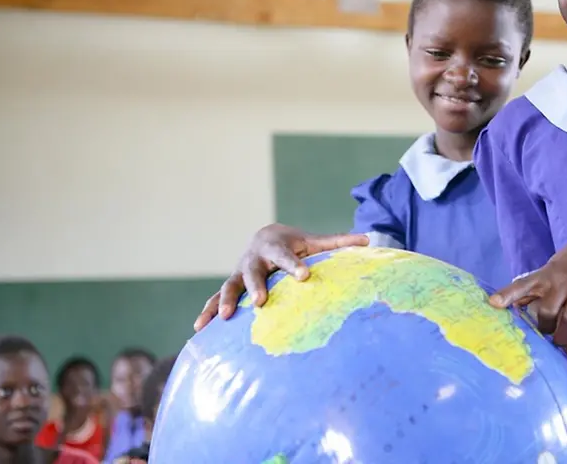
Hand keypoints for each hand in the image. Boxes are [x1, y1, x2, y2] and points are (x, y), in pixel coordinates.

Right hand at [193, 224, 368, 330]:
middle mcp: (254, 260)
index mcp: (276, 248)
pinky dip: (207, 312)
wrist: (265, 237)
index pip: (286, 256)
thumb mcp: (313, 241)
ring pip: (229, 286)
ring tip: (225, 318)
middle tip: (261, 301)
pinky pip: (216, 299)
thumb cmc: (295, 244)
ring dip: (226, 301)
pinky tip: (198, 329)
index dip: (295, 265)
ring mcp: (239, 274)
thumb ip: (338, 243)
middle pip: (253, 272)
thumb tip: (368, 241)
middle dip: (256, 286)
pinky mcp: (231, 287)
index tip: (306, 275)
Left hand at [489, 228, 566, 363]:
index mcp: (547, 274)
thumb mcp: (552, 266)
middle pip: (546, 313)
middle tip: (545, 336)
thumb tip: (515, 304)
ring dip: (563, 340)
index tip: (493, 304)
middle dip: (543, 329)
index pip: (523, 284)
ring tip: (561, 346)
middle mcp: (562, 283)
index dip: (508, 294)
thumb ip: (536, 286)